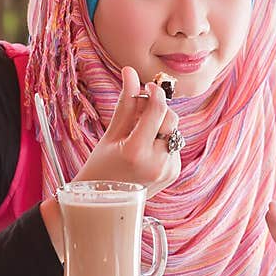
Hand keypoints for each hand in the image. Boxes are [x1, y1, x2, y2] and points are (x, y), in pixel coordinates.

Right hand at [73, 66, 180, 198]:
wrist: (104, 203)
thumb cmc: (101, 166)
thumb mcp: (111, 133)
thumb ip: (125, 103)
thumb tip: (130, 71)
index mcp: (136, 152)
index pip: (158, 111)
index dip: (156, 93)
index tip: (149, 86)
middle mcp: (156, 163)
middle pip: (171, 119)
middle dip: (159, 109)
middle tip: (141, 108)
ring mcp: (167, 170)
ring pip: (174, 132)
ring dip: (160, 126)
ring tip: (139, 134)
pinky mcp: (173, 173)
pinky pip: (173, 145)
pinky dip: (162, 141)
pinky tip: (145, 150)